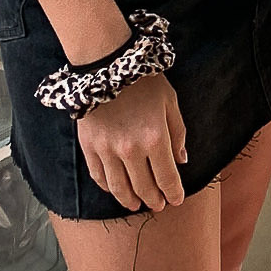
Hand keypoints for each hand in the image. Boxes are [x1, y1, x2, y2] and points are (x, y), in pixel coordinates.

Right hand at [76, 74, 188, 212]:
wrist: (106, 65)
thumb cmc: (144, 81)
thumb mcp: (170, 102)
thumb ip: (178, 133)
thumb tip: (181, 160)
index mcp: (155, 138)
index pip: (167, 177)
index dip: (173, 193)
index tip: (176, 200)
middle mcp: (131, 150)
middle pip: (144, 187)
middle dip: (154, 199)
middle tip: (158, 205)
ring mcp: (107, 150)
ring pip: (119, 187)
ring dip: (129, 200)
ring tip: (137, 204)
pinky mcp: (89, 147)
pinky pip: (99, 176)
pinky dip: (108, 187)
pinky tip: (116, 189)